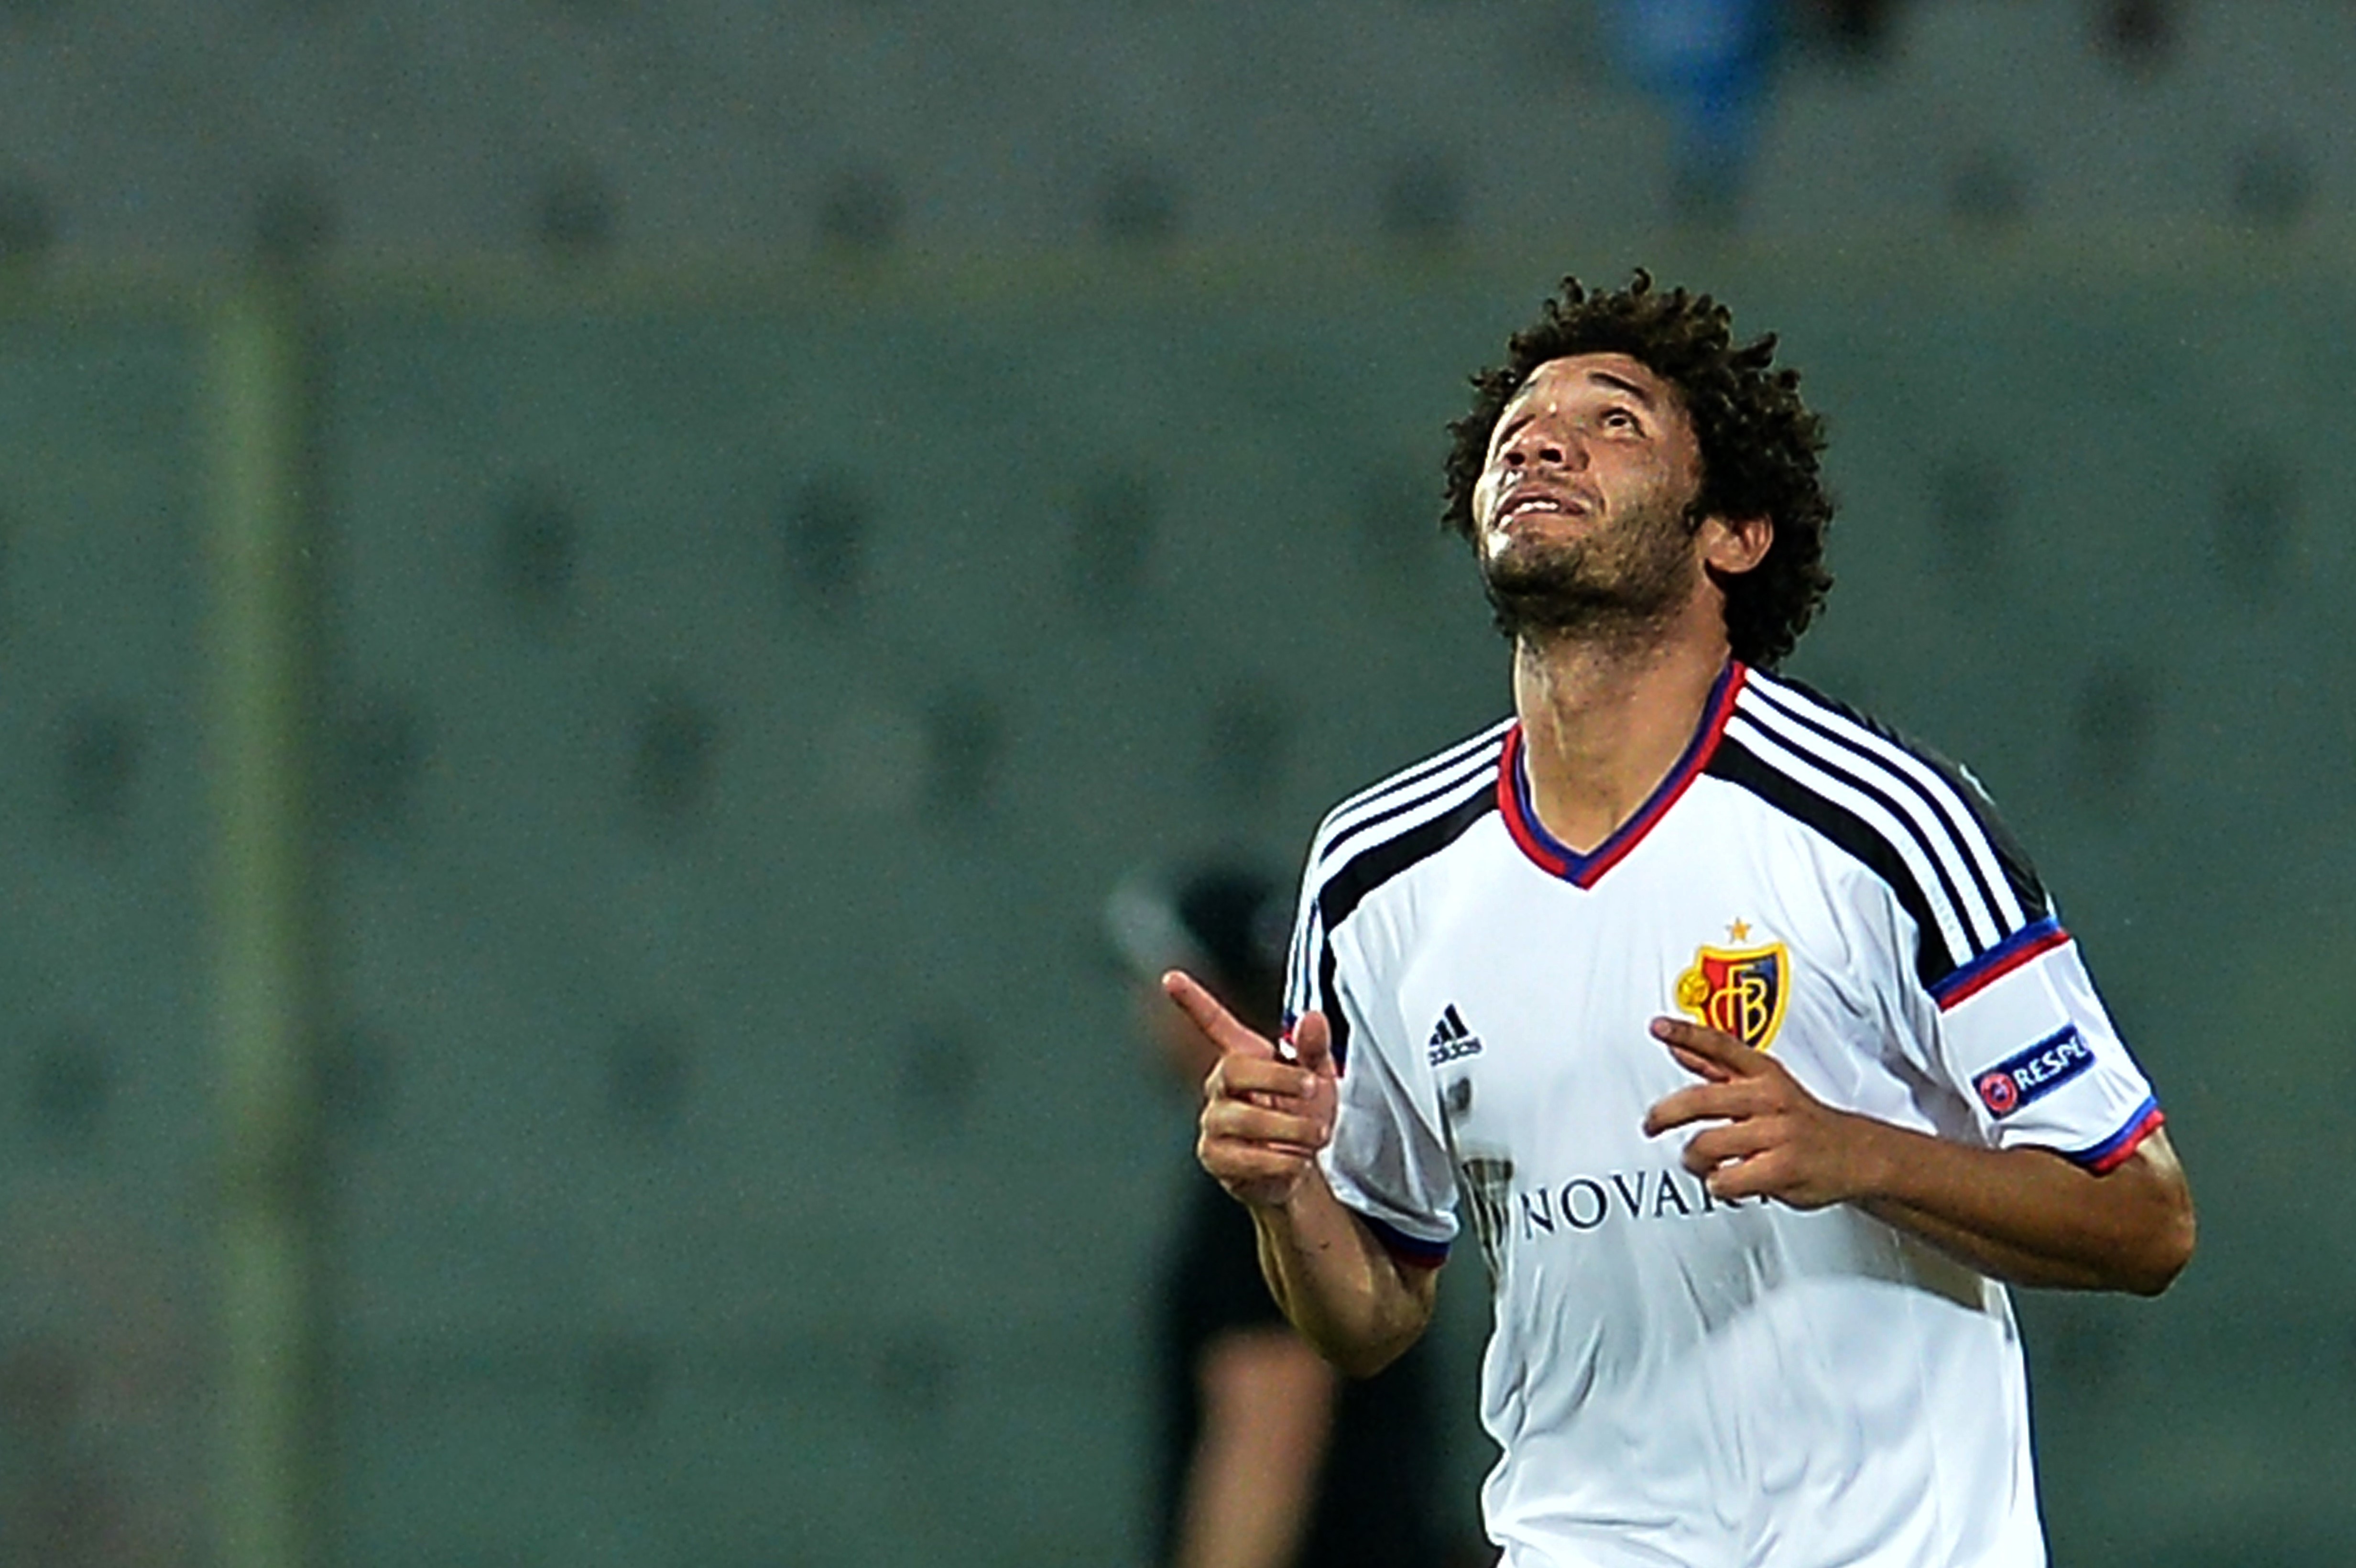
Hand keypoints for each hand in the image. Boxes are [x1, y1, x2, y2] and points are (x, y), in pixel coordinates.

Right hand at [1165, 970, 1338, 1210]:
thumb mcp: (1318, 1079)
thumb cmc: (1303, 1118)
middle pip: (1233, 1070)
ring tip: (1314, 1135)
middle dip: (1278, 1080)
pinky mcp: (1215, 1156)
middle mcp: (1221, 1087)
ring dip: (1288, 1126)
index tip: (1172, 978)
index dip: (1192, 1000)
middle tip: (1310, 1089)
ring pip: (1242, 1118)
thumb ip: (1313, 1049)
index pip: (1213, 1023)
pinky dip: (1280, 1158)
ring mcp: (1214, 1122)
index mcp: (1243, 1058)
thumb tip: (1312, 1018)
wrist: (1300, 1171)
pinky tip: (1294, 1157)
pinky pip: (1244, 1156)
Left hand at [1641, 1017, 1891, 1209]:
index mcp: (1763, 1074)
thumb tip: (1679, 1045)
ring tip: (1704, 1164)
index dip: (1687, 1033)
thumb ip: (1717, 1066)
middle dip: (1665, 1115)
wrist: (1857, 1154)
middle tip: (1651, 1125)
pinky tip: (1728, 1182)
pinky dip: (1718, 1185)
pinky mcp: (1781, 1168)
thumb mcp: (1763, 1083)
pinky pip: (1725, 1180)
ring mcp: (1776, 1134)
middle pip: (1700, 1101)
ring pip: (1705, 1146)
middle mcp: (1768, 1098)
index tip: (1658, 1026)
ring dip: (1695, 1160)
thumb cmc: (1801, 1120)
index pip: (1721, 1046)